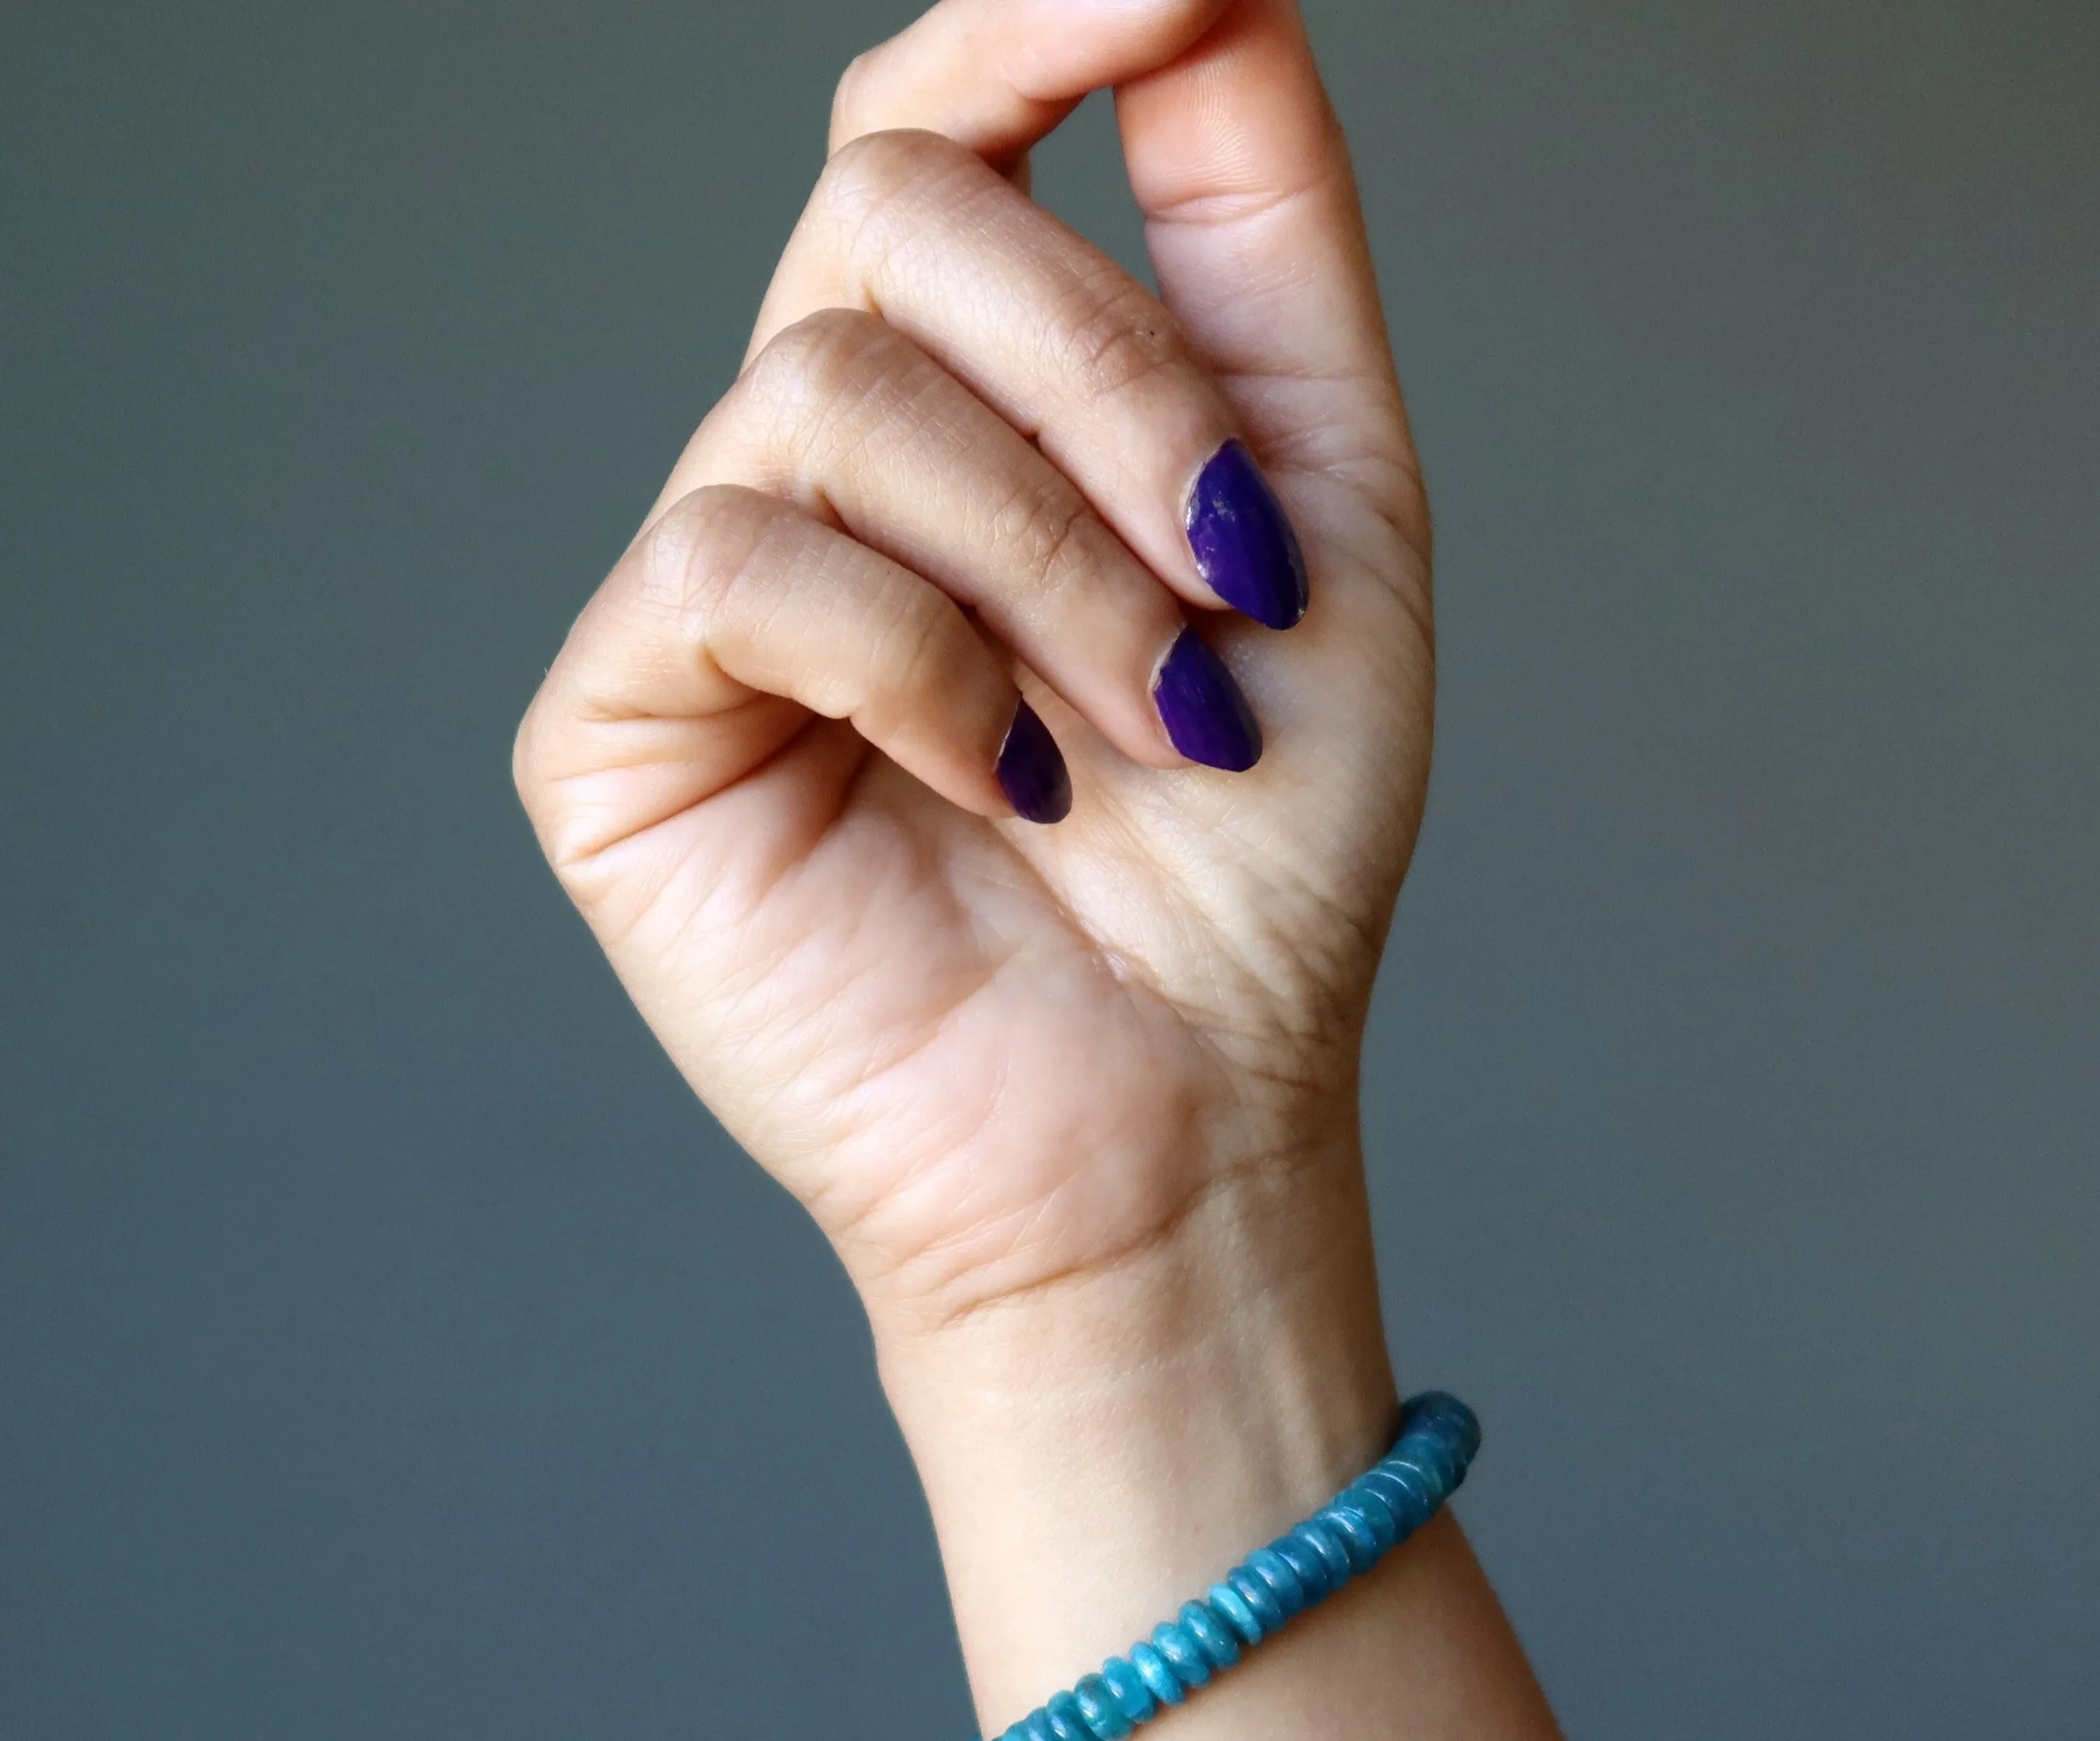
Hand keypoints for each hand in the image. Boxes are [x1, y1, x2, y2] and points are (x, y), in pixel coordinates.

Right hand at [513, 0, 1429, 1352]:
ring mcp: (711, 586)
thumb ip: (1258, 242)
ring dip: (1048, 558)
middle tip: (1227, 581)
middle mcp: (826, 464)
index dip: (1032, 22)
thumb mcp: (1320, 513)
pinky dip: (918, 659)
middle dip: (1111, 382)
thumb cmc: (1257, 856)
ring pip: (831, 385)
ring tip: (1145, 727)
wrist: (1180, 1114)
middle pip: (896, 211)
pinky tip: (1000, 781)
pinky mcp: (621, 715)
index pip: (938, 127)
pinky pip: (742, 558)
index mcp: (981, 408)